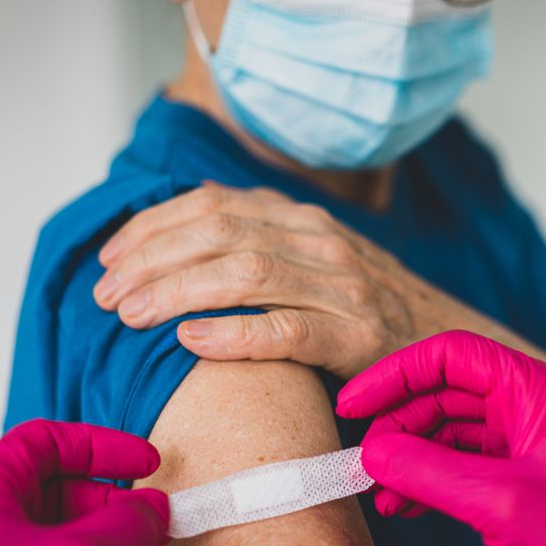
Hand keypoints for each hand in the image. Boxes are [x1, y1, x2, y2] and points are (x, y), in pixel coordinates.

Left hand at [94, 184, 466, 378]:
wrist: (440, 338)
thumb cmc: (358, 306)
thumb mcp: (310, 257)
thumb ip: (258, 238)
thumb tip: (182, 224)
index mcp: (301, 218)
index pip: (212, 203)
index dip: (151, 226)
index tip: (109, 257)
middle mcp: (321, 240)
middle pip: (219, 233)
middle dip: (151, 260)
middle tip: (105, 295)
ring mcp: (343, 286)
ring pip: (245, 274)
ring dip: (176, 292)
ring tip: (130, 315)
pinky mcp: (357, 335)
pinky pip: (287, 329)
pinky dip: (235, 333)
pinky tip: (192, 341)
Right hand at [336, 331, 545, 545]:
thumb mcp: (499, 500)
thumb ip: (428, 471)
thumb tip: (372, 453)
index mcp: (536, 389)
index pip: (453, 355)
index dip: (397, 373)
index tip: (354, 402)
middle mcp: (529, 403)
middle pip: (445, 391)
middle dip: (399, 424)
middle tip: (365, 459)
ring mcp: (523, 436)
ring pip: (447, 428)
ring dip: (409, 457)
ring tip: (380, 491)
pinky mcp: (517, 469)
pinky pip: (460, 460)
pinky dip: (429, 478)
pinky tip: (403, 504)